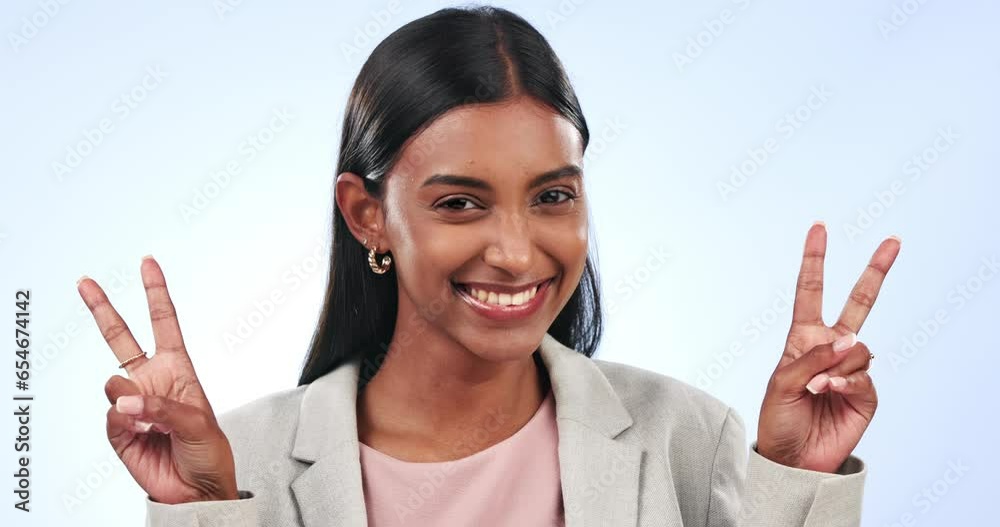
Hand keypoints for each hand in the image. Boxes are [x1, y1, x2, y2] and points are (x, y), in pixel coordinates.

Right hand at [78, 256, 238, 503]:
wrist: (196, 489)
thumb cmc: (208, 451)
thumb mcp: (198, 423)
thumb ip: (162, 406)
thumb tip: (125, 399)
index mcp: (177, 369)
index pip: (164, 323)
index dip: (156, 293)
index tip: (148, 262)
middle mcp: (151, 381)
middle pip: (120, 339)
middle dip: (102, 309)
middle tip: (85, 282)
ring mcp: (132, 404)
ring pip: (113, 386)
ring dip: (130, 400)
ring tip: (152, 421)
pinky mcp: (118, 430)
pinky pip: (111, 416)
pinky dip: (125, 424)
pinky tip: (143, 434)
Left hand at [757, 222, 900, 472]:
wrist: (792, 458)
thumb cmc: (779, 418)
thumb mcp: (780, 382)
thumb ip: (812, 357)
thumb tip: (851, 341)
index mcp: (803, 338)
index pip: (811, 292)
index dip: (815, 260)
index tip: (819, 228)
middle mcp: (830, 347)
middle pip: (859, 302)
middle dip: (876, 271)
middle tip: (893, 241)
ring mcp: (851, 369)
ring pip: (858, 347)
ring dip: (835, 365)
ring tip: (817, 386)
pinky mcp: (866, 393)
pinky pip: (862, 375)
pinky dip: (844, 383)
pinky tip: (828, 394)